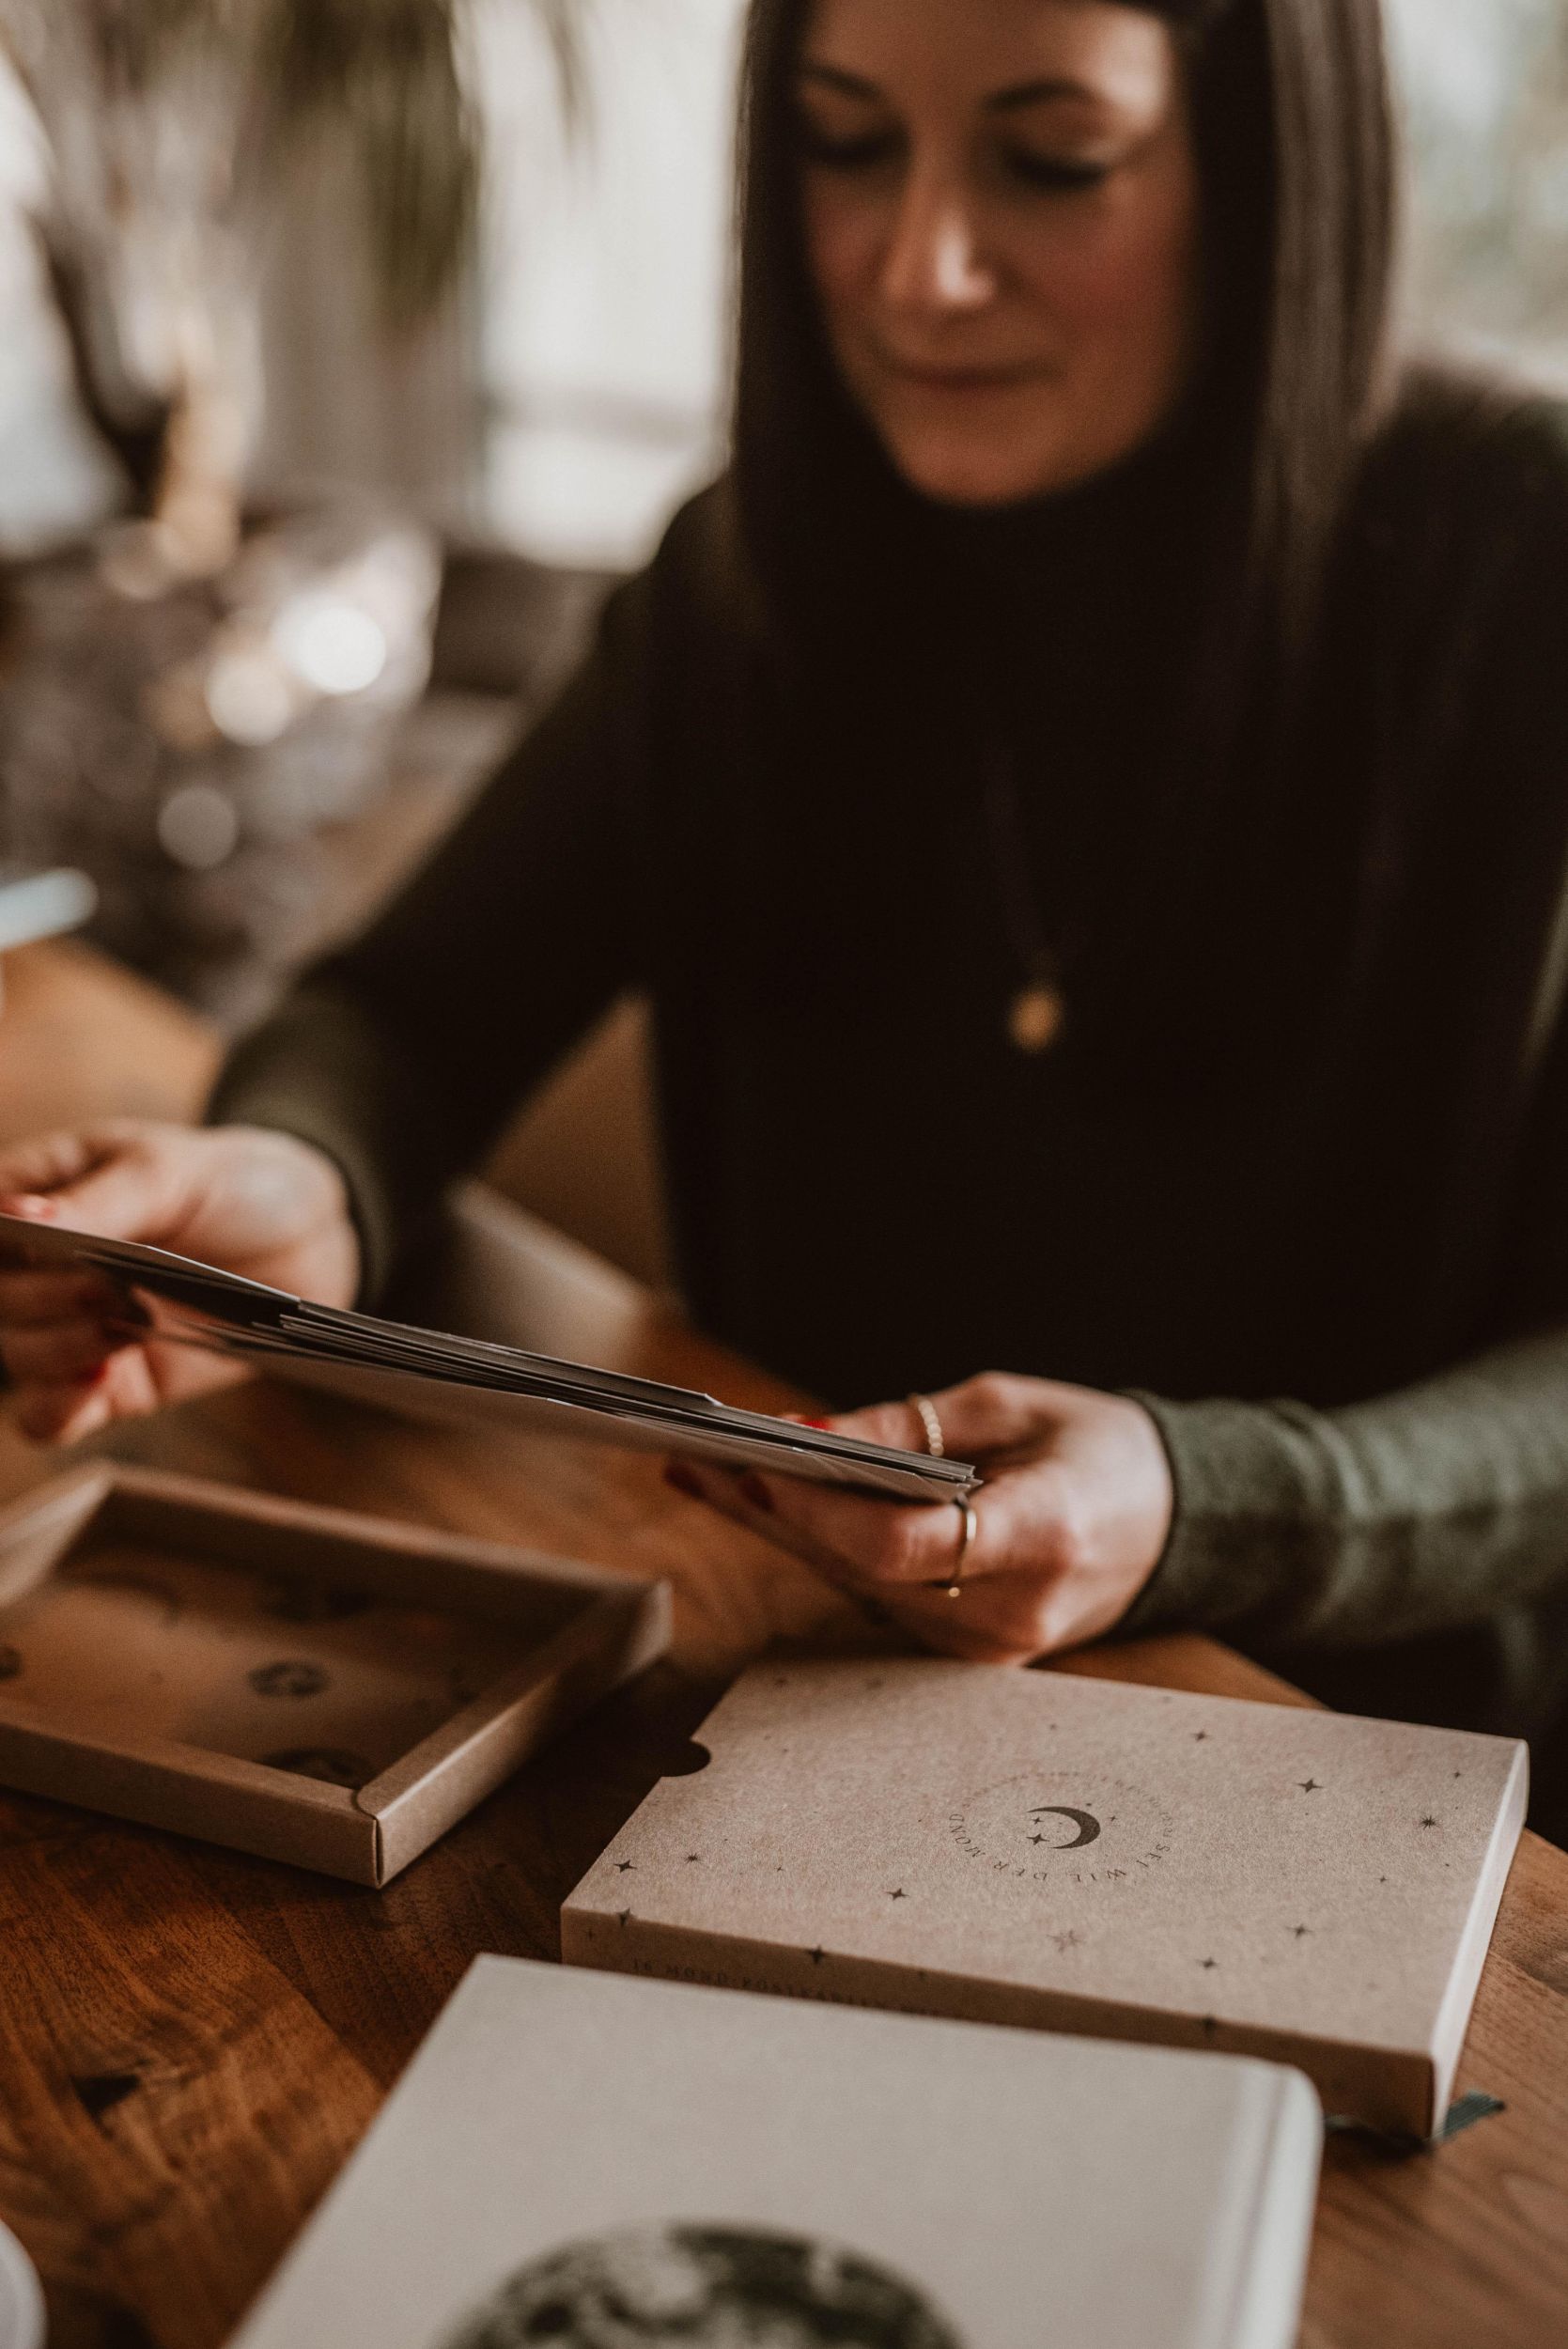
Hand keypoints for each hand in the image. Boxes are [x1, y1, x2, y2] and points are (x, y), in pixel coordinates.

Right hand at [0, 1120, 359, 1443]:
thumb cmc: (228, 1183)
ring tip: (125, 1322)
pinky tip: (99, 1379)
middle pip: (0, 1299)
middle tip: (107, 1287)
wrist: (306, 1237)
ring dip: (62, 1347)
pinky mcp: (110, 1385)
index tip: (34, 1235)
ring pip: (19, 1357)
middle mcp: (38, 1268)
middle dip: (44, 1297)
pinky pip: (51, 1417)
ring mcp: (70, 1328)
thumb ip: (100, 1201)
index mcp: (35, 1196)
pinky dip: (61, 1407)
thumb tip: (21, 1217)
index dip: (1, 1238)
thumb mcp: (168, 1170)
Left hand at [670, 1374, 1173, 1664]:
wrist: (1175, 1523)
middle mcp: (1015, 1609)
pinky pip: (878, 1597)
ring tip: (708, 1470)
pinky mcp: (971, 1655)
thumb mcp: (1011, 1405)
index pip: (904, 1546)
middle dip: (776, 1510)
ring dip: (783, 1530)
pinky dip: (825, 1549)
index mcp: (1045, 1534)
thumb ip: (910, 1429)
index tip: (762, 1464)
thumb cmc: (1098, 1448)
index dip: (822, 1508)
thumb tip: (808, 1435)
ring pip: (857, 1587)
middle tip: (700, 1455)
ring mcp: (992, 1648)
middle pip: (862, 1569)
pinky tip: (769, 1507)